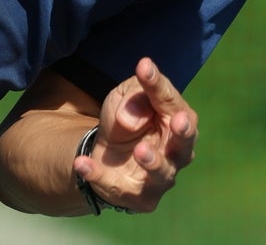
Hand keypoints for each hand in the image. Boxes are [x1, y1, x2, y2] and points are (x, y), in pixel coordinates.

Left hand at [73, 57, 197, 212]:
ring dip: (152, 161)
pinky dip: (98, 176)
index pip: (171, 101)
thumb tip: (134, 116)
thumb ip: (135, 98)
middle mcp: (176, 152)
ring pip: (161, 174)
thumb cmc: (127, 116)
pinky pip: (118, 188)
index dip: (158, 85)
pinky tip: (81, 164)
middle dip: (183, 133)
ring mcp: (160, 178)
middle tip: (178, 121)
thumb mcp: (126, 96)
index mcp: (177, 120)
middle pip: (184, 144)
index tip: (143, 67)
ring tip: (140, 150)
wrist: (107, 152)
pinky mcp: (138, 197)